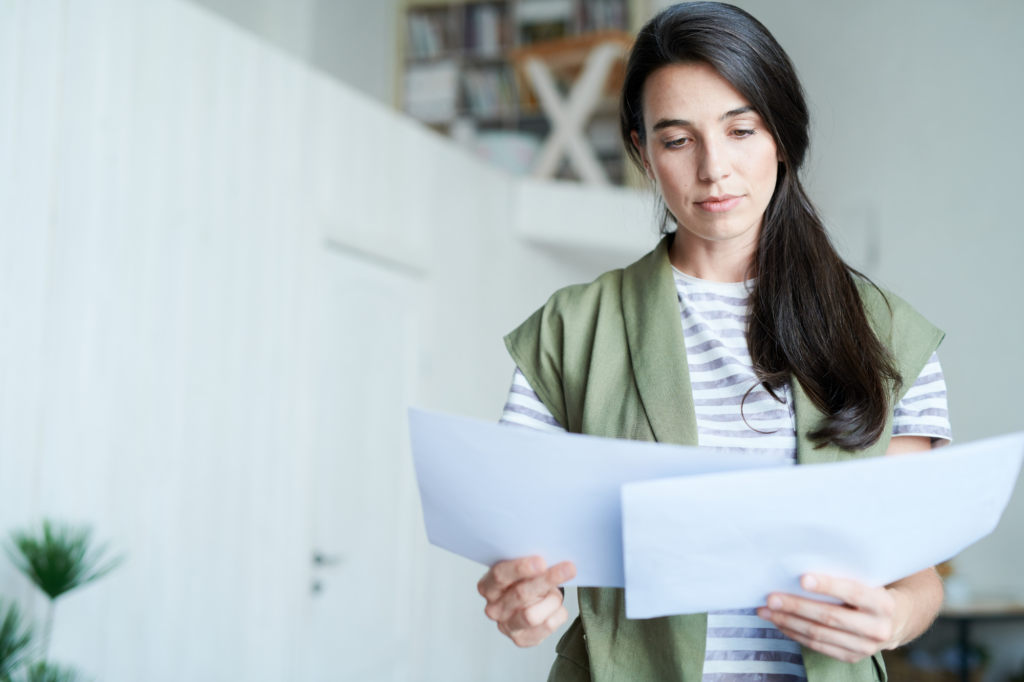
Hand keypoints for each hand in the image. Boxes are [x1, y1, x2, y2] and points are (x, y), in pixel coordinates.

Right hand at [477, 556, 575, 646]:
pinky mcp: (521, 640)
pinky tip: (557, 607)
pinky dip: (558, 613)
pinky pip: (546, 626)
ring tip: (557, 593)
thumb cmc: (524, 581)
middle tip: (568, 568)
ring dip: (552, 600)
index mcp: (487, 586)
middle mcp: (493, 608)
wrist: (529, 603)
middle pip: (520, 593)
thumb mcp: (522, 569)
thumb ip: (529, 565)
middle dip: (547, 580)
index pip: (500, 575)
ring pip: (532, 615)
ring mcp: (506, 626)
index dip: (521, 568)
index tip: (542, 562)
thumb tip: (551, 558)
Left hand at [757, 574, 907, 662]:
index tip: (802, 578)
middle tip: (771, 597)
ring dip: (788, 622)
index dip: (828, 586)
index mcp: (883, 603)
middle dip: (796, 606)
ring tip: (766, 610)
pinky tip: (779, 622)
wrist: (897, 620)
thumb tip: (802, 560)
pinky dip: (794, 633)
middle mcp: (877, 628)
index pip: (853, 592)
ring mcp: (864, 647)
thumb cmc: (873, 590)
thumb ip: (845, 573)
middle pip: (830, 617)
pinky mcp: (851, 657)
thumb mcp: (868, 579)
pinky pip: (817, 646)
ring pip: (819, 634)